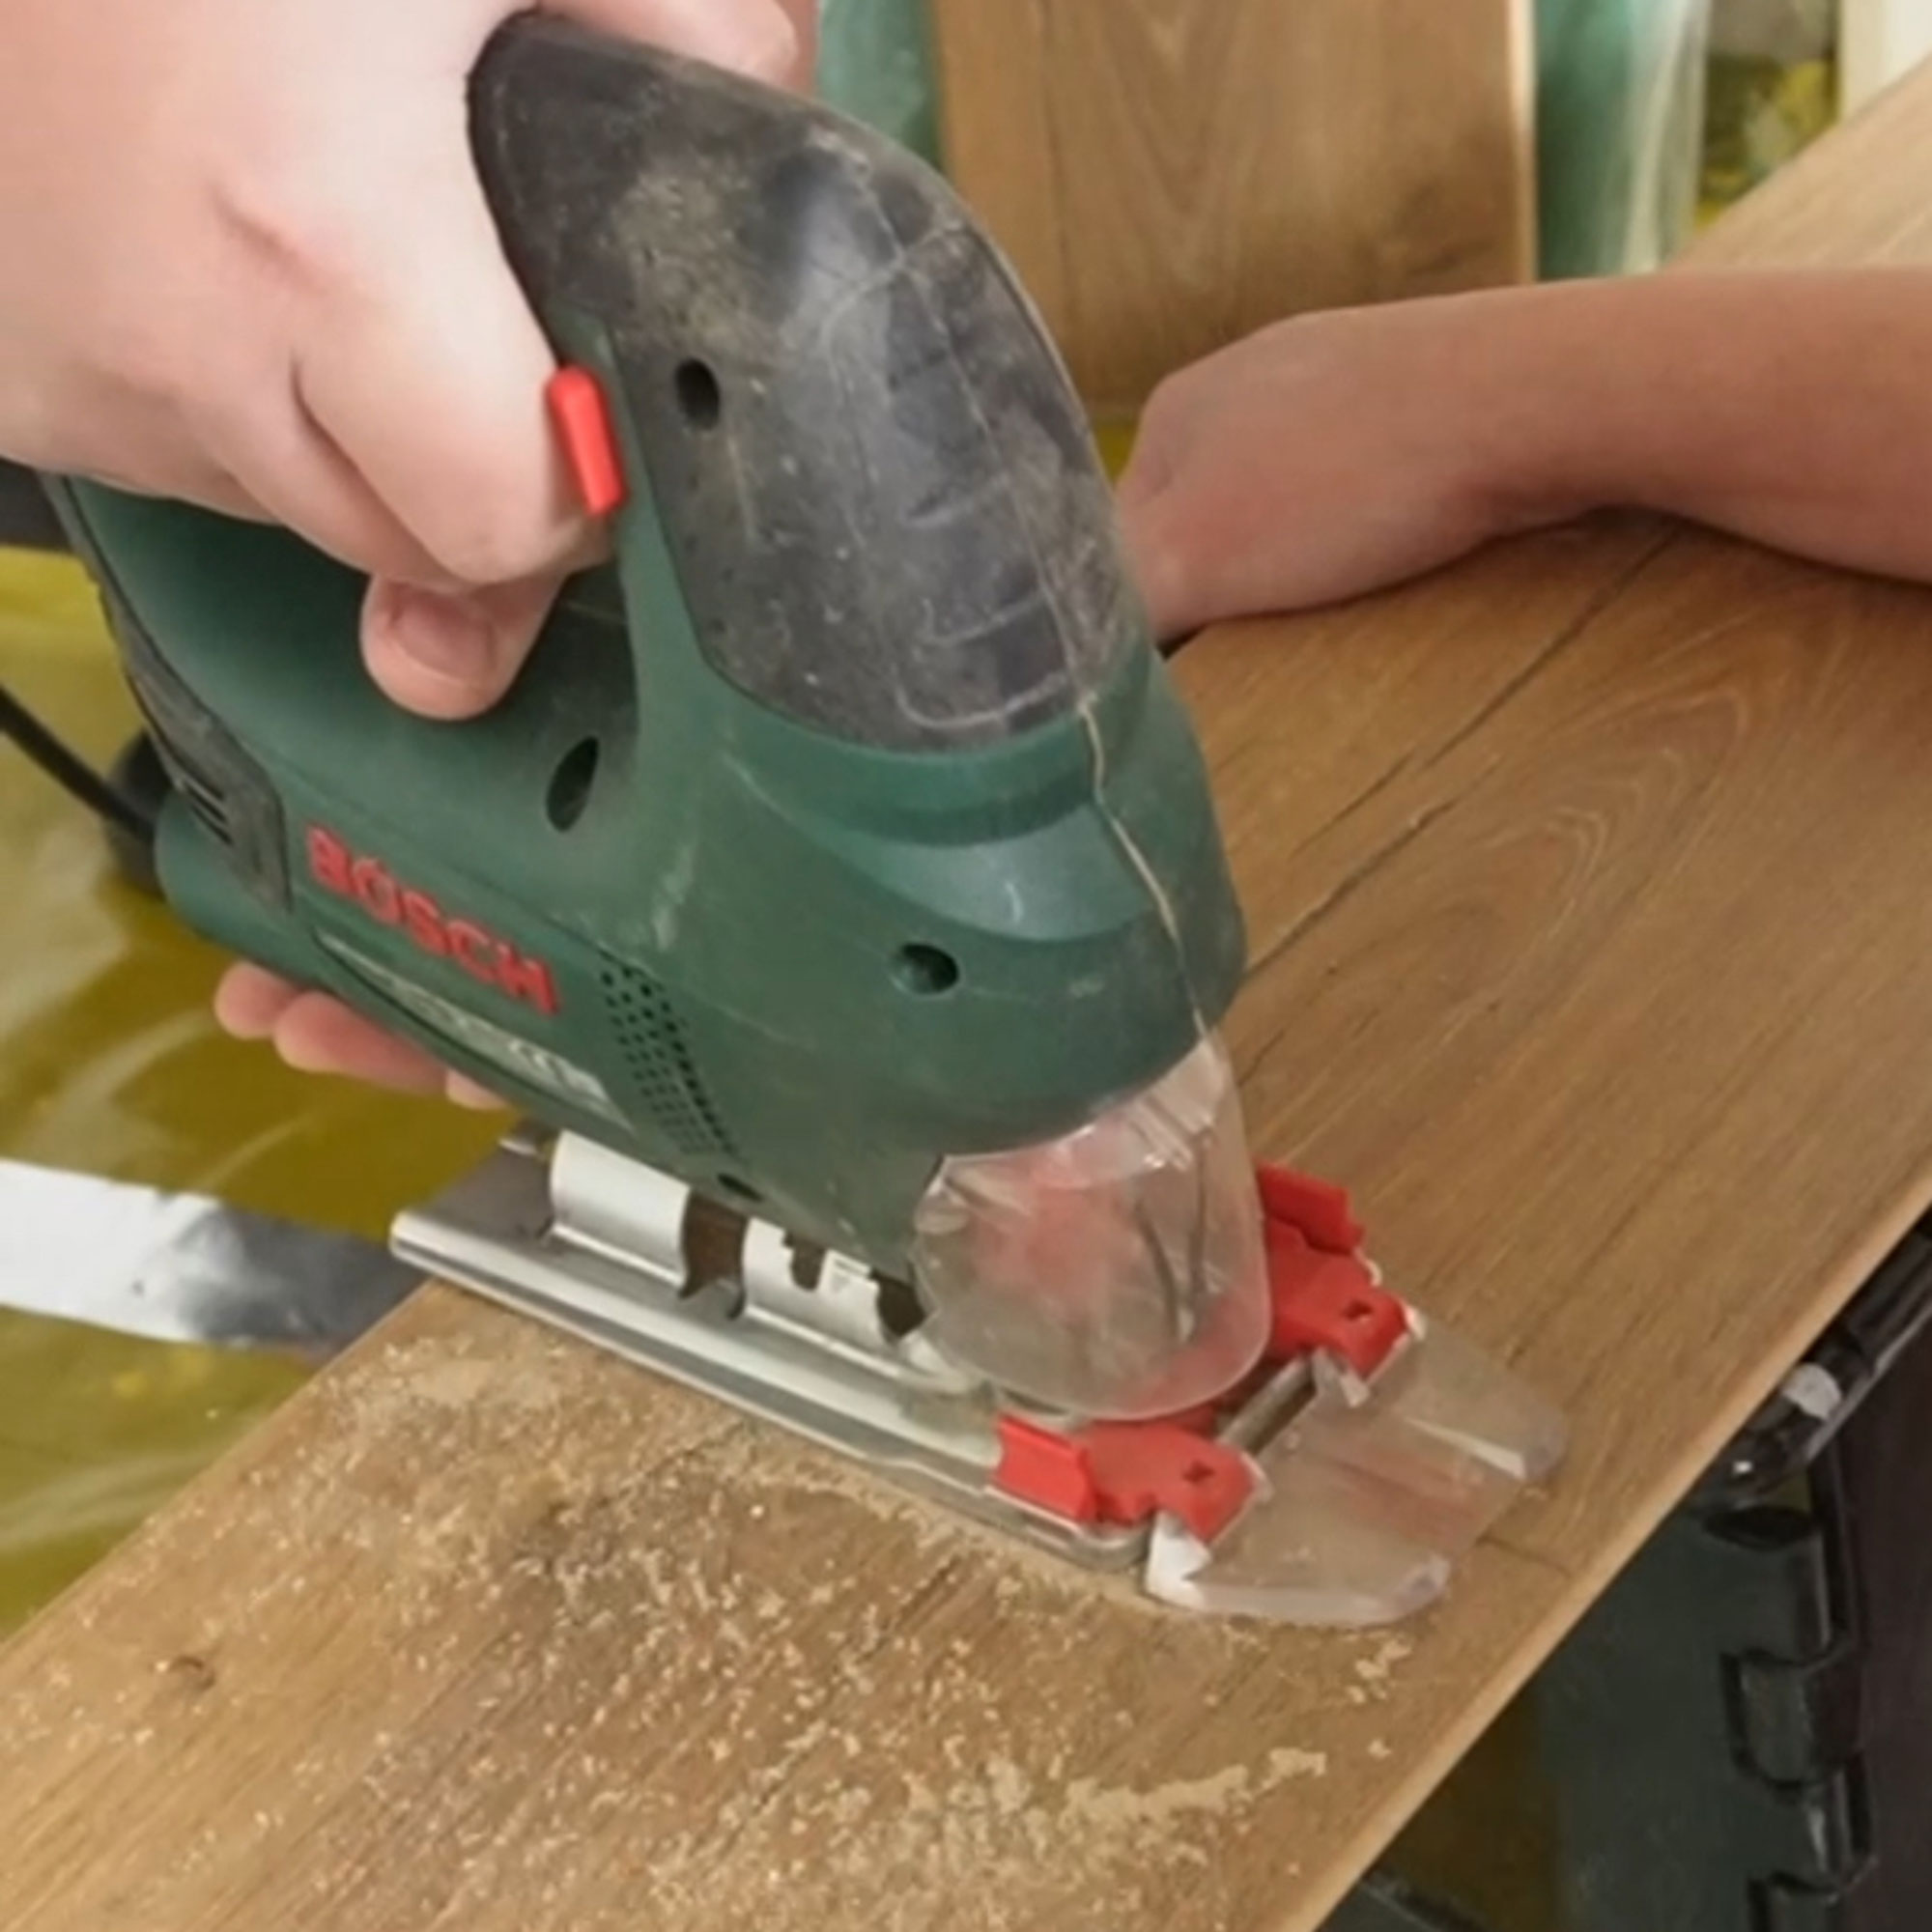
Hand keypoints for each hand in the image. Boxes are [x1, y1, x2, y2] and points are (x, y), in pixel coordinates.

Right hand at [0, 0, 811, 1101]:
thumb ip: (685, 29)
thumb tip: (765, 152)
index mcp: (324, 238)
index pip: (502, 526)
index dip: (581, 495)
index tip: (593, 414)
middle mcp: (186, 349)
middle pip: (412, 553)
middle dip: (479, 478)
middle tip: (479, 331)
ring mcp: (75, 384)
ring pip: (302, 517)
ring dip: (355, 440)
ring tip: (329, 259)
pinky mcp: (10, 390)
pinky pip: (187, 466)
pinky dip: (236, 406)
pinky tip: (226, 271)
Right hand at [1117, 294, 1543, 641]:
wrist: (1536, 397)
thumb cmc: (1348, 480)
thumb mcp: (1190, 561)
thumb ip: (1113, 609)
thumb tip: (1069, 655)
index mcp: (1173, 409)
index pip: (1113, 544)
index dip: (1138, 621)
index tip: (1180, 674)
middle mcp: (1244, 379)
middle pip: (1202, 526)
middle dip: (1224, 593)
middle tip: (1262, 650)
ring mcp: (1337, 380)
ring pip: (1286, 510)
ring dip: (1301, 570)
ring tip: (1338, 609)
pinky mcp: (1423, 399)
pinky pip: (1367, 490)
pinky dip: (1372, 535)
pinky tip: (1400, 557)